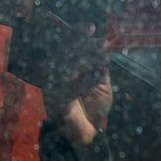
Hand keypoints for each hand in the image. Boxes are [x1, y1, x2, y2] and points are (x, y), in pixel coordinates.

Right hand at [40, 23, 112, 145]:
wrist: (85, 134)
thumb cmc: (92, 106)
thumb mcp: (101, 82)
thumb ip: (101, 66)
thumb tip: (106, 48)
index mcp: (65, 65)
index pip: (68, 43)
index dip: (78, 33)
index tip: (92, 27)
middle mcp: (56, 72)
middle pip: (67, 52)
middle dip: (86, 45)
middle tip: (103, 43)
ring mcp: (54, 86)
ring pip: (68, 67)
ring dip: (87, 61)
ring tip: (104, 58)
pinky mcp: (56, 101)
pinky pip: (70, 88)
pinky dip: (85, 82)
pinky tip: (99, 77)